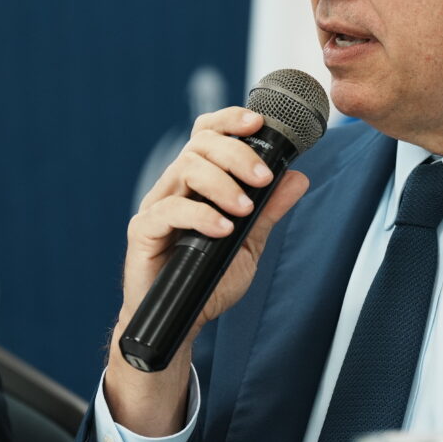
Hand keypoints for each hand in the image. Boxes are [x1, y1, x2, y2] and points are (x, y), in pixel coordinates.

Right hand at [105, 107, 309, 435]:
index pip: (208, 134)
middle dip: (237, 154)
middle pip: (201, 144)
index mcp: (198, 181)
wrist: (180, 321)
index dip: (230, 120)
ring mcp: (157, 205)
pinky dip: (201, 215)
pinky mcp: (143, 230)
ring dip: (222, 184)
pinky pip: (170, 210)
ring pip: (186, 169)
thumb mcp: (250, 243)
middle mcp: (175, 185)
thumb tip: (298, 178)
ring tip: (244, 209)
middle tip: (263, 178)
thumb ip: (269, 210)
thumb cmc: (209, 278)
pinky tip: (222, 229)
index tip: (259, 122)